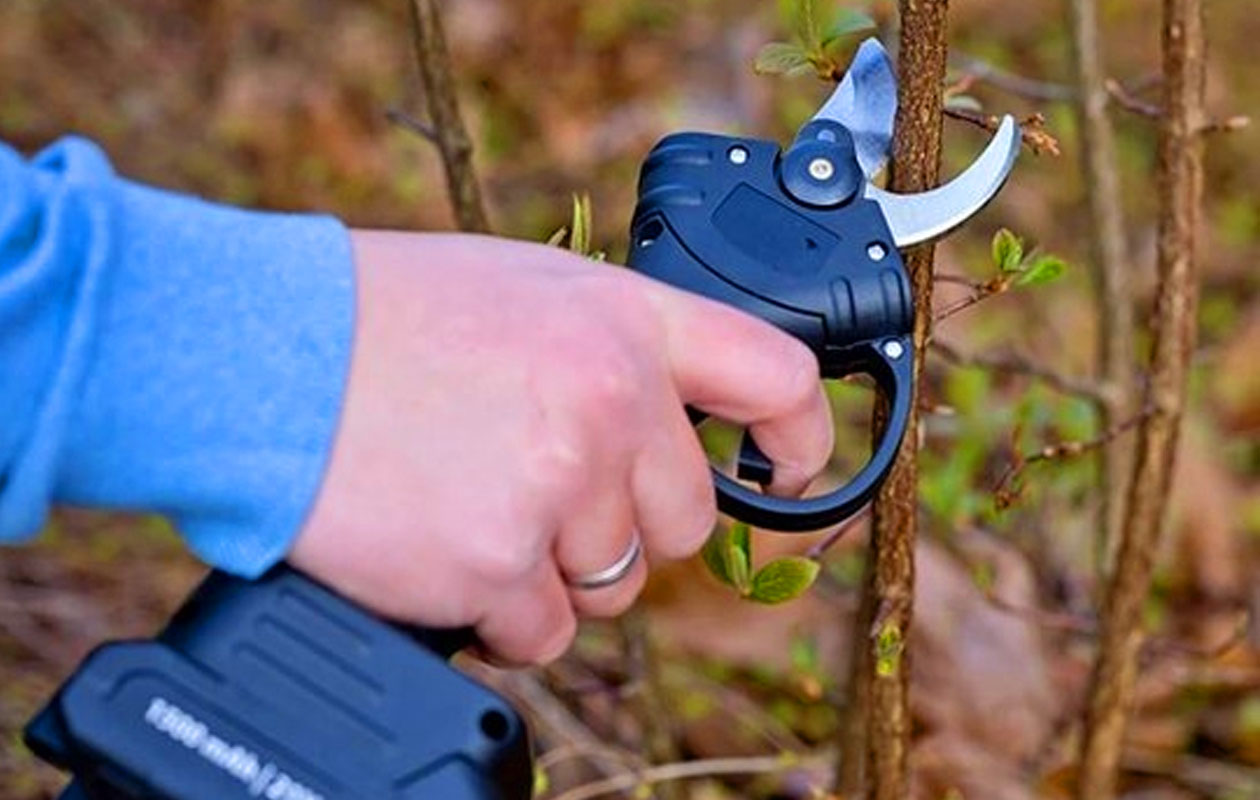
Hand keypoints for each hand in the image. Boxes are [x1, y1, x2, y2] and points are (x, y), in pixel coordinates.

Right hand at [289, 231, 832, 663]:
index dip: (803, 438)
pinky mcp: (500, 564)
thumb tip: (661, 422)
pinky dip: (501, 612)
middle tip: (539, 489)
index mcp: (625, 322)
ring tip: (473, 506)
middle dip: (625, 525)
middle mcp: (611, 401)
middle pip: (686, 523)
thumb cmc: (381, 318)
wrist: (265, 353)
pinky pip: (543, 632)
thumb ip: (610, 351)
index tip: (790, 474)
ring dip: (556, 570)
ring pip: (614, 586)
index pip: (776, 377)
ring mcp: (559, 486)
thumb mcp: (523, 294)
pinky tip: (445, 551)